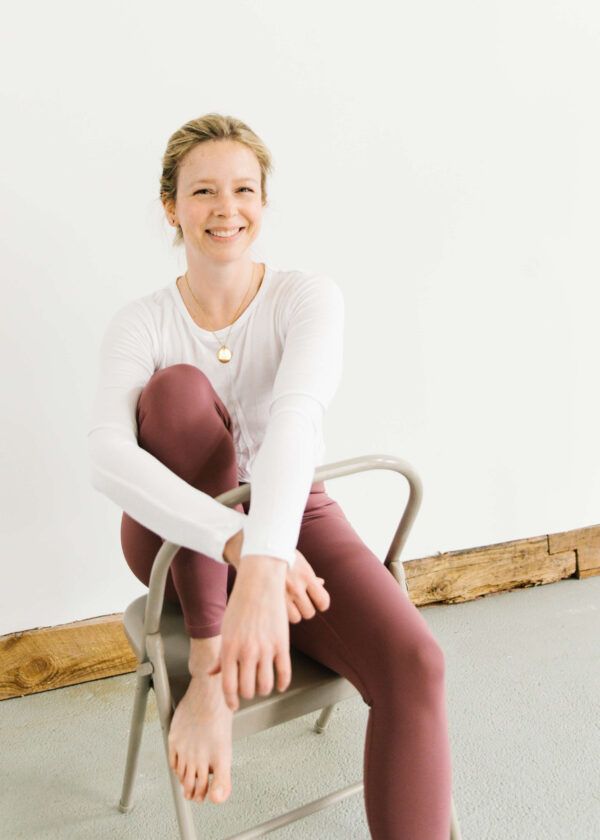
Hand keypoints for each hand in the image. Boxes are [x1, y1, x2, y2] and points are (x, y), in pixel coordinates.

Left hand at [207, 556, 289, 710]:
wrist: (259, 584)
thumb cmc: (240, 605)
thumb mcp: (226, 629)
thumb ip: (221, 654)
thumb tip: (212, 673)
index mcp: (229, 649)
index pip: (228, 686)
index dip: (231, 701)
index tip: (234, 705)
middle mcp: (247, 652)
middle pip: (248, 689)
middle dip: (247, 694)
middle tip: (248, 690)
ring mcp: (265, 649)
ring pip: (266, 685)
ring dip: (263, 690)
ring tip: (262, 685)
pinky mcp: (282, 644)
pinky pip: (284, 673)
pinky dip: (282, 683)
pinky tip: (279, 684)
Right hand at [223, 531, 329, 623]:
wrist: (256, 552)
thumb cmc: (280, 556)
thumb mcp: (298, 561)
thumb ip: (310, 576)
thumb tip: (321, 583)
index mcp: (306, 576)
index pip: (323, 601)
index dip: (322, 604)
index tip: (319, 603)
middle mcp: (296, 587)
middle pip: (309, 612)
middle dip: (306, 608)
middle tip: (299, 602)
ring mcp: (282, 596)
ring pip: (296, 618)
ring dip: (294, 613)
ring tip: (287, 604)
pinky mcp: (270, 601)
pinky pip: (282, 618)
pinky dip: (282, 615)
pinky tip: (277, 606)